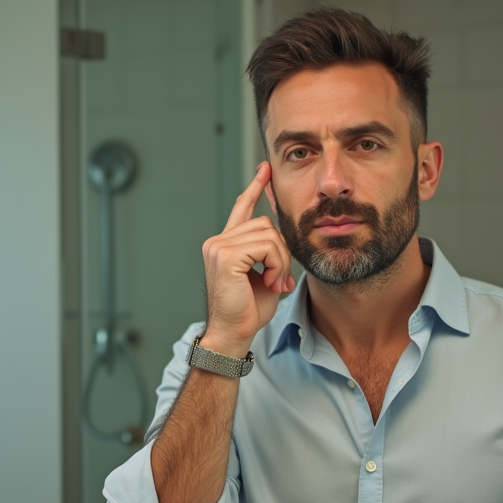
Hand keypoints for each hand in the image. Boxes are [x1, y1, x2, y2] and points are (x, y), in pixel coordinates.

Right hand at [199, 162, 294, 356]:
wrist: (233, 333)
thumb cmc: (248, 310)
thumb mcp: (265, 274)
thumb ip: (270, 253)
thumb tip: (284, 240)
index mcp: (225, 244)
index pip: (241, 208)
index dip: (255, 188)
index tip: (265, 169)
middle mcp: (217, 241)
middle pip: (265, 224)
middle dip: (281, 251)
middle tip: (279, 277)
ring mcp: (219, 247)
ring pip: (269, 235)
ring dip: (280, 260)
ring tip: (273, 281)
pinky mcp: (225, 256)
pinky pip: (266, 247)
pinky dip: (275, 264)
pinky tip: (269, 281)